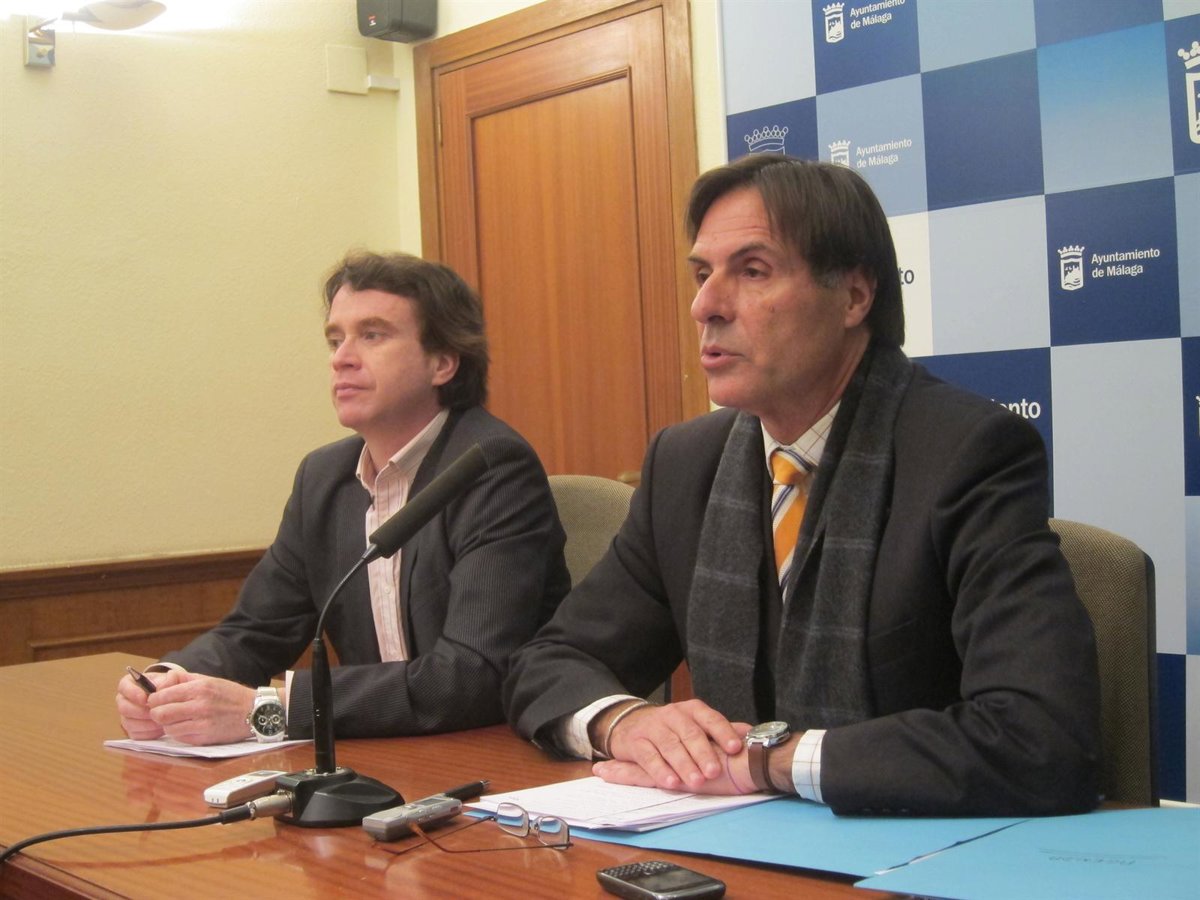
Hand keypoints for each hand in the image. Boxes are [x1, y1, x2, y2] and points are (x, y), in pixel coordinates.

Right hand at [115, 667, 181, 739]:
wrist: (175, 701)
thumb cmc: (171, 686)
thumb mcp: (175, 677)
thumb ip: (171, 677)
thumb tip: (160, 687)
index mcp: (130, 684)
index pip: (123, 687)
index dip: (132, 693)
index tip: (145, 698)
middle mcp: (124, 700)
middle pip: (124, 708)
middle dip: (140, 711)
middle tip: (155, 712)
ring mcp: (127, 716)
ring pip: (129, 723)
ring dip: (146, 723)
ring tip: (160, 721)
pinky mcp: (133, 730)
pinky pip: (136, 734)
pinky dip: (148, 733)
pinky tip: (160, 729)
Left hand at [143, 673, 258, 744]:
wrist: (255, 711)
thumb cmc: (231, 694)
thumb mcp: (209, 680)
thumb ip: (184, 680)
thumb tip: (161, 683)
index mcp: (199, 688)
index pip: (162, 696)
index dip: (153, 700)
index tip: (154, 701)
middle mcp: (200, 706)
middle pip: (160, 714)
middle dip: (156, 713)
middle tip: (159, 712)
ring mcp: (202, 724)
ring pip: (168, 728)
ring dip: (167, 725)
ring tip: (174, 720)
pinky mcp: (205, 738)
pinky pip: (180, 738)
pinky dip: (178, 733)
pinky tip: (185, 727)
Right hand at [594, 699, 750, 791]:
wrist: (629, 723)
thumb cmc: (671, 728)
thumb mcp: (695, 724)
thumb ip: (722, 729)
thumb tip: (752, 734)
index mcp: (691, 710)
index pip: (710, 718)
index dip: (723, 732)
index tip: (736, 748)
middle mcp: (672, 715)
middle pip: (690, 733)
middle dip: (703, 753)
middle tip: (715, 772)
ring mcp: (653, 728)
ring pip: (670, 745)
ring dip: (684, 764)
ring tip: (696, 782)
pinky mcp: (636, 743)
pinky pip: (649, 757)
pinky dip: (660, 770)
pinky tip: (671, 783)